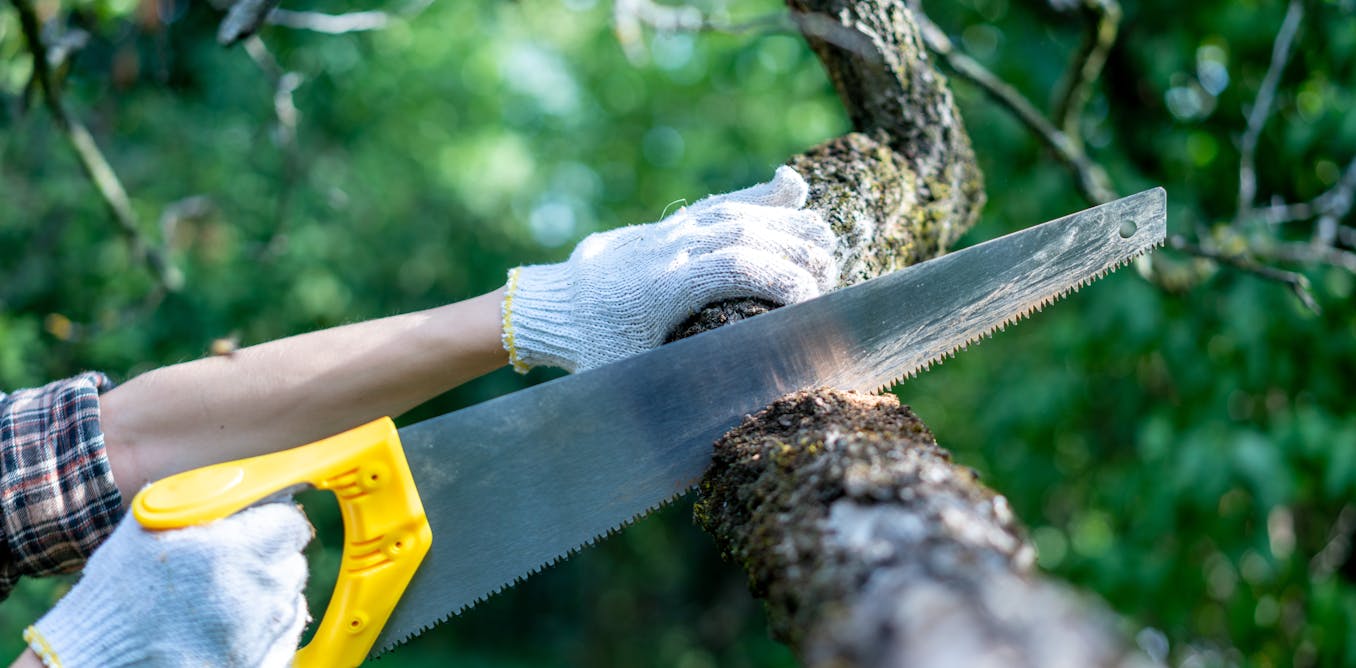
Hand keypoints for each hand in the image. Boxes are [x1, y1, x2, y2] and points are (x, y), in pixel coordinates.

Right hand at [24, 503, 310, 667]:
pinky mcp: (258, 666)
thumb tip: (238, 485)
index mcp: (230, 552)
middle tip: (234, 563)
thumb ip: (198, 504)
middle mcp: (254, 594)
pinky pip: (283, 637)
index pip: (290, 524)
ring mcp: (257, 636)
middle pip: (292, 562)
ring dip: (266, 593)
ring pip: (288, 599)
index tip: (261, 525)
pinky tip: (229, 627)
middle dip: (268, 557)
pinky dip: (264, 629)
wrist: (91, 662)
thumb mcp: (146, 530)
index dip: (274, 522)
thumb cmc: (114, 596)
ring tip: (221, 599)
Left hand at [502, 165, 836, 372]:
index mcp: (661, 287)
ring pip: (739, 213)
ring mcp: (670, 231)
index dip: (783, 280)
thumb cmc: (593, 354)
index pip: (737, 265)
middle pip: (748, 232)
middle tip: (829, 284)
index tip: (811, 309)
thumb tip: (724, 426)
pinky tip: (794, 186)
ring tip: (827, 247)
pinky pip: (722, 203)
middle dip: (798, 253)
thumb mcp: (630, 381)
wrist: (552, 308)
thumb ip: (673, 393)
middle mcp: (669, 249)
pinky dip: (761, 195)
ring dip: (789, 225)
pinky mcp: (672, 225)